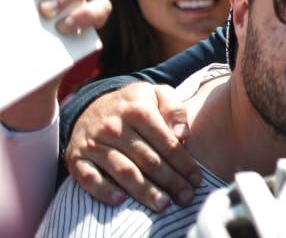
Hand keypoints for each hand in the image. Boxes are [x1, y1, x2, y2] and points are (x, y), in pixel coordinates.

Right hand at [65, 82, 199, 210]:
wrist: (91, 104)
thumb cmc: (134, 103)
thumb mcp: (158, 94)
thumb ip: (175, 110)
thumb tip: (184, 135)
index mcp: (138, 110)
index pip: (166, 142)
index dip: (183, 163)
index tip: (196, 179)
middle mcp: (114, 127)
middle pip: (148, 160)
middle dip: (170, 181)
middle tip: (185, 197)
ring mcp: (94, 143)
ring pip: (123, 171)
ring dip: (144, 190)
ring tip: (163, 204)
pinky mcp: (76, 157)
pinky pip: (89, 178)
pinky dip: (104, 191)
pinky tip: (121, 201)